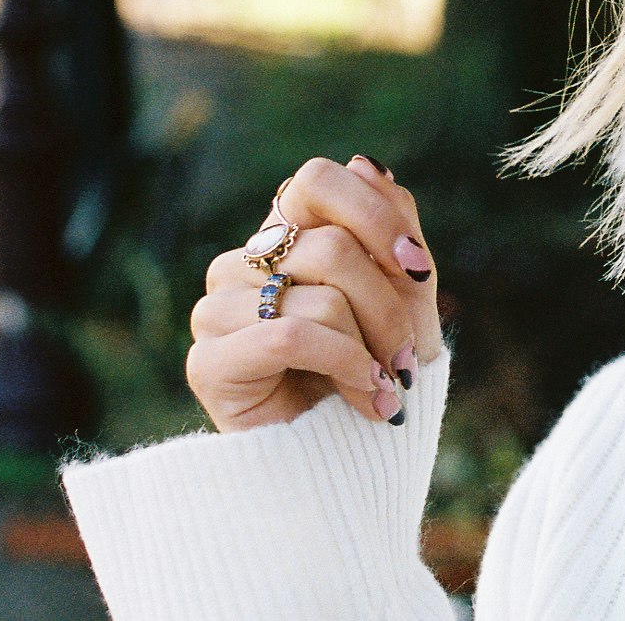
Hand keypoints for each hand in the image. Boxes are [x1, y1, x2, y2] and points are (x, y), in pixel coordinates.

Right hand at [186, 154, 443, 433]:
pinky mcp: (207, 361)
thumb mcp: (405, 294)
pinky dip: (346, 365)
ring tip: (386, 384)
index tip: (417, 267)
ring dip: (371, 347)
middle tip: (407, 356)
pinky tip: (368, 398)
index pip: (317, 179)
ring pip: (318, 294)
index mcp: (286, 236)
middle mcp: (244, 264)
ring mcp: (217, 309)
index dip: (374, 215)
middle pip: (331, 247)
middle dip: (389, 307)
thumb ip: (393, 225)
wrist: (355, 463)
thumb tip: (365, 161)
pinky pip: (290, 336)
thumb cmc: (379, 371)